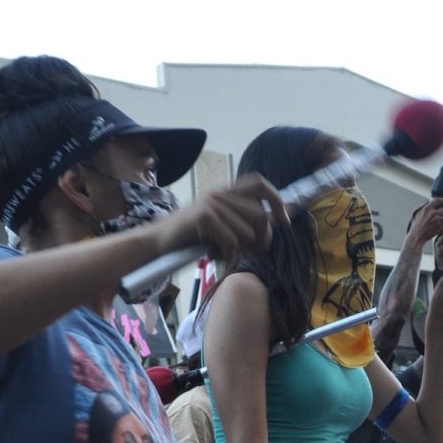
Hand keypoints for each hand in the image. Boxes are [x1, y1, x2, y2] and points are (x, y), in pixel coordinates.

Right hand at [158, 176, 285, 264]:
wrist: (158, 242)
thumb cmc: (192, 238)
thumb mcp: (220, 224)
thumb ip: (242, 220)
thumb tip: (272, 224)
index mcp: (225, 191)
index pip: (259, 183)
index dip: (276, 200)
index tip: (284, 220)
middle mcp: (219, 193)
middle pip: (261, 214)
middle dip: (264, 238)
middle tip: (255, 252)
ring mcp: (212, 203)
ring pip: (248, 231)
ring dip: (243, 250)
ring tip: (228, 255)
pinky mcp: (205, 217)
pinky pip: (232, 241)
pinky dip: (229, 256)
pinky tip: (219, 259)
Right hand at [402, 198, 442, 253]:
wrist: (416, 236)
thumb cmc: (416, 225)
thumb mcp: (417, 212)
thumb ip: (425, 205)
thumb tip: (431, 200)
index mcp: (427, 208)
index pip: (439, 200)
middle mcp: (433, 213)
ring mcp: (437, 221)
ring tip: (440, 223)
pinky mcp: (440, 228)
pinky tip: (438, 229)